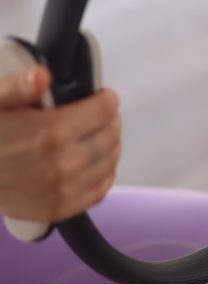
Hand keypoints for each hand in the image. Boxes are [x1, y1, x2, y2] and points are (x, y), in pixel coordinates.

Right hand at [0, 66, 120, 221]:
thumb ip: (19, 86)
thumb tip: (41, 75)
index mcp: (52, 132)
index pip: (105, 109)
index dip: (106, 98)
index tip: (101, 97)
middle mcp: (64, 162)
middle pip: (111, 134)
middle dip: (110, 120)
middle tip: (100, 115)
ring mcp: (65, 189)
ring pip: (110, 159)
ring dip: (110, 144)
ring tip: (97, 135)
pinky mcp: (61, 208)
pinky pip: (101, 189)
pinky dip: (104, 173)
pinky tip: (95, 162)